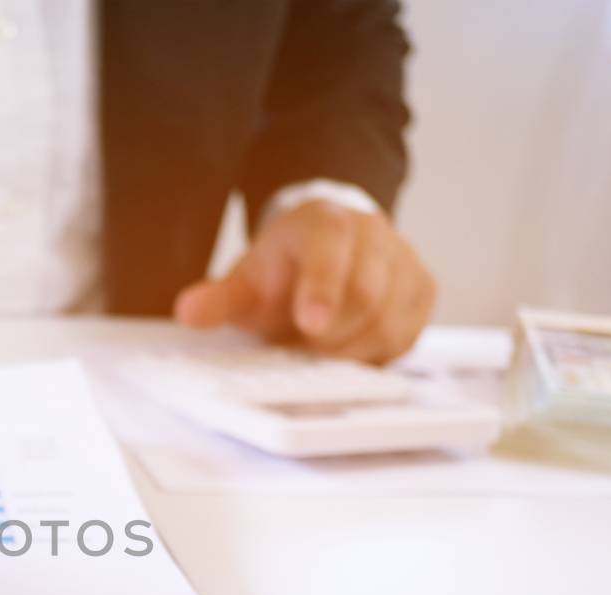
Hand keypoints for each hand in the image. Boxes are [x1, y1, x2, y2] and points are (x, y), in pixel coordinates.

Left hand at [173, 200, 435, 363]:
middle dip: (330, 334)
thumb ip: (219, 299)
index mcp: (327, 222)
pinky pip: (406, 336)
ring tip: (318, 349)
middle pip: (367, 294)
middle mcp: (375, 235)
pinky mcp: (422, 292)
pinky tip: (346, 352)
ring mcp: (405, 262)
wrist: (324, 252)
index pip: (332, 251)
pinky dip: (373, 355)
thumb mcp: (246, 282)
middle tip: (300, 347)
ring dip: (349, 350)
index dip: (323, 288)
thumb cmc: (284, 272)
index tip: (309, 325)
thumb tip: (188, 312)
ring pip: (389, 320)